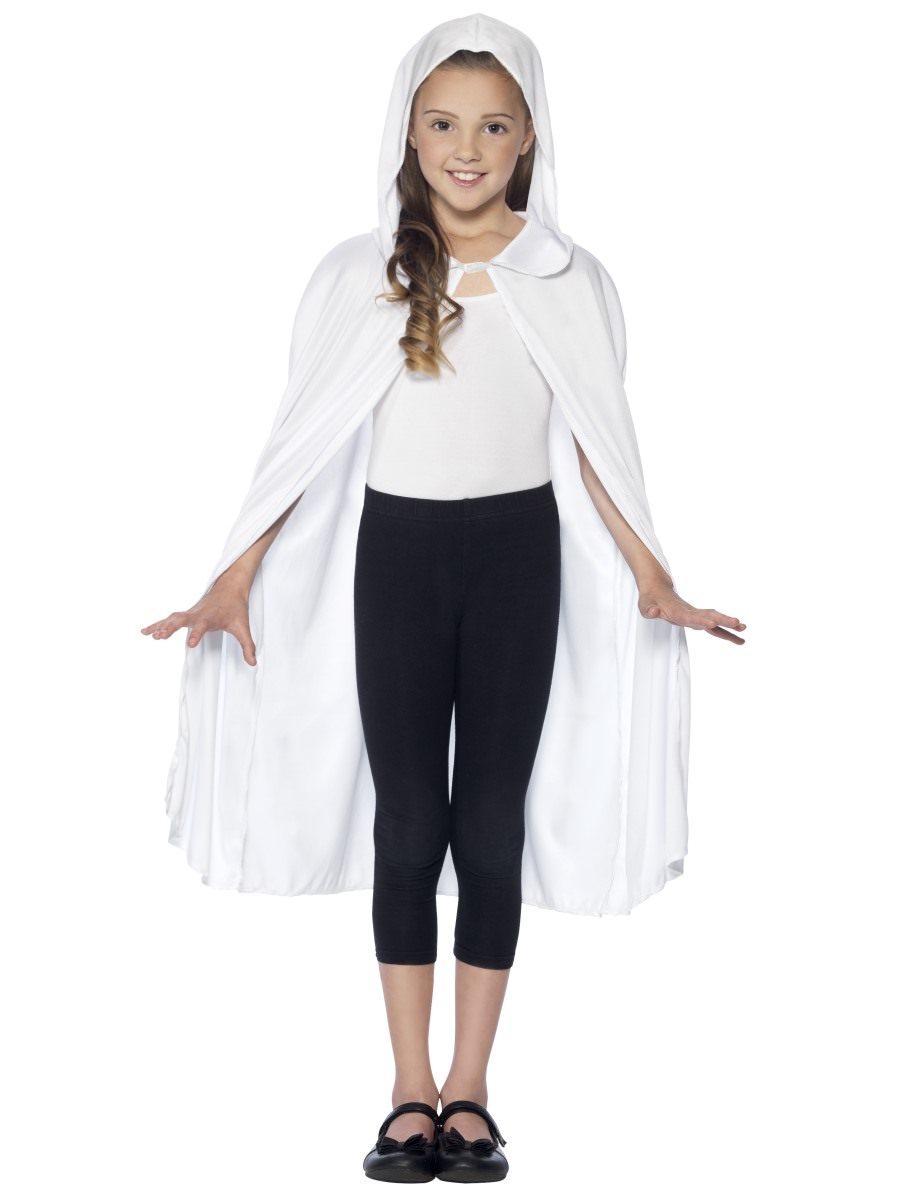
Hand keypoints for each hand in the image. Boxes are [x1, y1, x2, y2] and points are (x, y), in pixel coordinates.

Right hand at [140, 580, 257, 665]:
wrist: (230, 588)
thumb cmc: (236, 608)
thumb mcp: (243, 627)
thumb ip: (247, 646)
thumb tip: (253, 663)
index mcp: (210, 617)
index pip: (202, 626)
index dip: (196, 634)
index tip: (191, 644)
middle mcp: (198, 614)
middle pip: (181, 619)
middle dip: (171, 627)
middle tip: (160, 637)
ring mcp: (190, 613)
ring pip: (172, 618)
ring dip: (160, 626)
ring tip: (148, 635)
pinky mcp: (186, 614)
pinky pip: (170, 619)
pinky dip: (158, 624)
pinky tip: (146, 631)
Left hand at [638, 582, 746, 644]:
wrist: (657, 588)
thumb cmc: (650, 600)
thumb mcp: (644, 606)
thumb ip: (649, 610)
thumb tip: (653, 612)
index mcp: (677, 612)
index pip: (690, 617)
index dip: (700, 620)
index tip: (711, 623)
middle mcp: (689, 612)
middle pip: (709, 616)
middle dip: (723, 621)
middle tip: (738, 624)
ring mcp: (695, 614)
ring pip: (715, 619)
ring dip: (728, 625)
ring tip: (744, 629)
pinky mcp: (697, 618)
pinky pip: (714, 626)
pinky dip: (725, 631)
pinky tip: (738, 638)